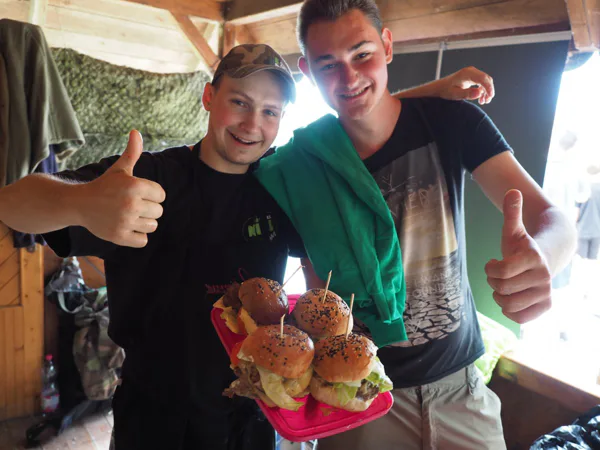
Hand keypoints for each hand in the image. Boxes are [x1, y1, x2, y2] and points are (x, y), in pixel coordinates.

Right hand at [80, 130, 165, 247]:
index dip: (152, 194)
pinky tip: (127, 227)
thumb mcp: (119, 169)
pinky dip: (138, 237)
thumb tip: (136, 132)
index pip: (161, 195)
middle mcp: (131, 204)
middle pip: (159, 211)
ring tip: (129, 216)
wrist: (79, 204)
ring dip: (144, 222)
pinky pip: (143, 240)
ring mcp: (125, 221)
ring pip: (153, 226)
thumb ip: (132, 153)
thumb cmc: (104, 186)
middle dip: (148, 209)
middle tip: (132, 205)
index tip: (138, 193)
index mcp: (135, 186)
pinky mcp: (119, 237)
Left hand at [440, 66, 494, 104]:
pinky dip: (483, 90)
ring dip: (486, 91)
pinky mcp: (473, 77)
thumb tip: (479, 93)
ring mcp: (472, 73)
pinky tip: (481, 98)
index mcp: (466, 73)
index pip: (482, 78)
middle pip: (486, 79)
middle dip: (488, 90)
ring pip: (485, 81)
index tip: (490, 96)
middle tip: (487, 101)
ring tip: (483, 101)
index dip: (488, 87)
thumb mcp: (455, 94)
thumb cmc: (446, 90)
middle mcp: (471, 71)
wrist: (440, 87)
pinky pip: (482, 82)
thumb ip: (467, 94)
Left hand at [484, 190, 551, 323]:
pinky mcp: (546, 307)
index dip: (490, 269)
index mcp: (534, 257)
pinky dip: (509, 310)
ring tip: (505, 286)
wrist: (546, 259)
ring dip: (500, 296)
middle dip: (493, 282)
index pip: (501, 271)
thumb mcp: (513, 230)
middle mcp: (544, 277)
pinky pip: (518, 318)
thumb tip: (512, 190)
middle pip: (502, 289)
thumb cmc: (522, 246)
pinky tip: (512, 298)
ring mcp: (546, 293)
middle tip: (498, 275)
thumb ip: (512, 212)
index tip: (492, 263)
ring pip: (508, 305)